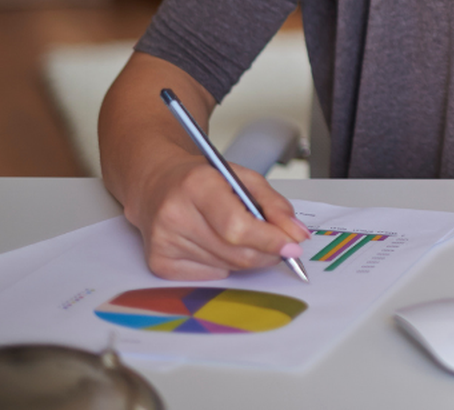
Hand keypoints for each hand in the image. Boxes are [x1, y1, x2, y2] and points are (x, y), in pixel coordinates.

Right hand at [124, 153, 311, 280]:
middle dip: (266, 252)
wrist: (156, 186)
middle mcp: (174, 214)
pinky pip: (209, 275)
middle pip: (234, 251)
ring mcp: (163, 241)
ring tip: (245, 238)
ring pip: (226, 266)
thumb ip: (274, 204)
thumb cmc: (202, 180)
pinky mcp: (159, 262)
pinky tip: (218, 244)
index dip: (268, 240)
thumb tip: (296, 234)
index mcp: (197, 185)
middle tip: (282, 247)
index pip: (237, 226)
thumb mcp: (243, 178)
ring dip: (247, 258)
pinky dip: (225, 264)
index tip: (292, 246)